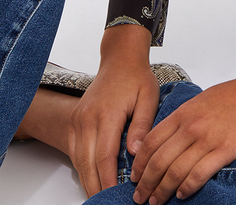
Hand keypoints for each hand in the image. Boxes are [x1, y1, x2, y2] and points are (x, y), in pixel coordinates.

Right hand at [68, 25, 156, 196]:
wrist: (119, 58)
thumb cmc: (136, 76)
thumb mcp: (148, 97)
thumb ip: (143, 125)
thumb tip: (135, 153)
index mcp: (107, 114)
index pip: (105, 156)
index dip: (109, 179)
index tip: (116, 195)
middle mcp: (87, 119)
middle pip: (88, 163)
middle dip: (96, 186)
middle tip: (107, 203)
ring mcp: (78, 120)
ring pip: (79, 159)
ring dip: (88, 180)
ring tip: (101, 196)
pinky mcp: (75, 121)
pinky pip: (75, 151)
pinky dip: (83, 167)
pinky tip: (93, 178)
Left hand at [129, 72, 235, 204]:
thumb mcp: (204, 99)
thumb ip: (185, 118)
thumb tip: (171, 138)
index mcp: (185, 112)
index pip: (151, 141)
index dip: (139, 163)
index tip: (135, 176)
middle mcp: (191, 126)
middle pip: (158, 160)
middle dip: (146, 183)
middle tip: (139, 197)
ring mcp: (207, 139)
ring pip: (174, 171)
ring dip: (162, 190)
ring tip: (156, 202)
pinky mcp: (225, 151)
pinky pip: (198, 175)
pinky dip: (187, 188)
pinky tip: (182, 195)